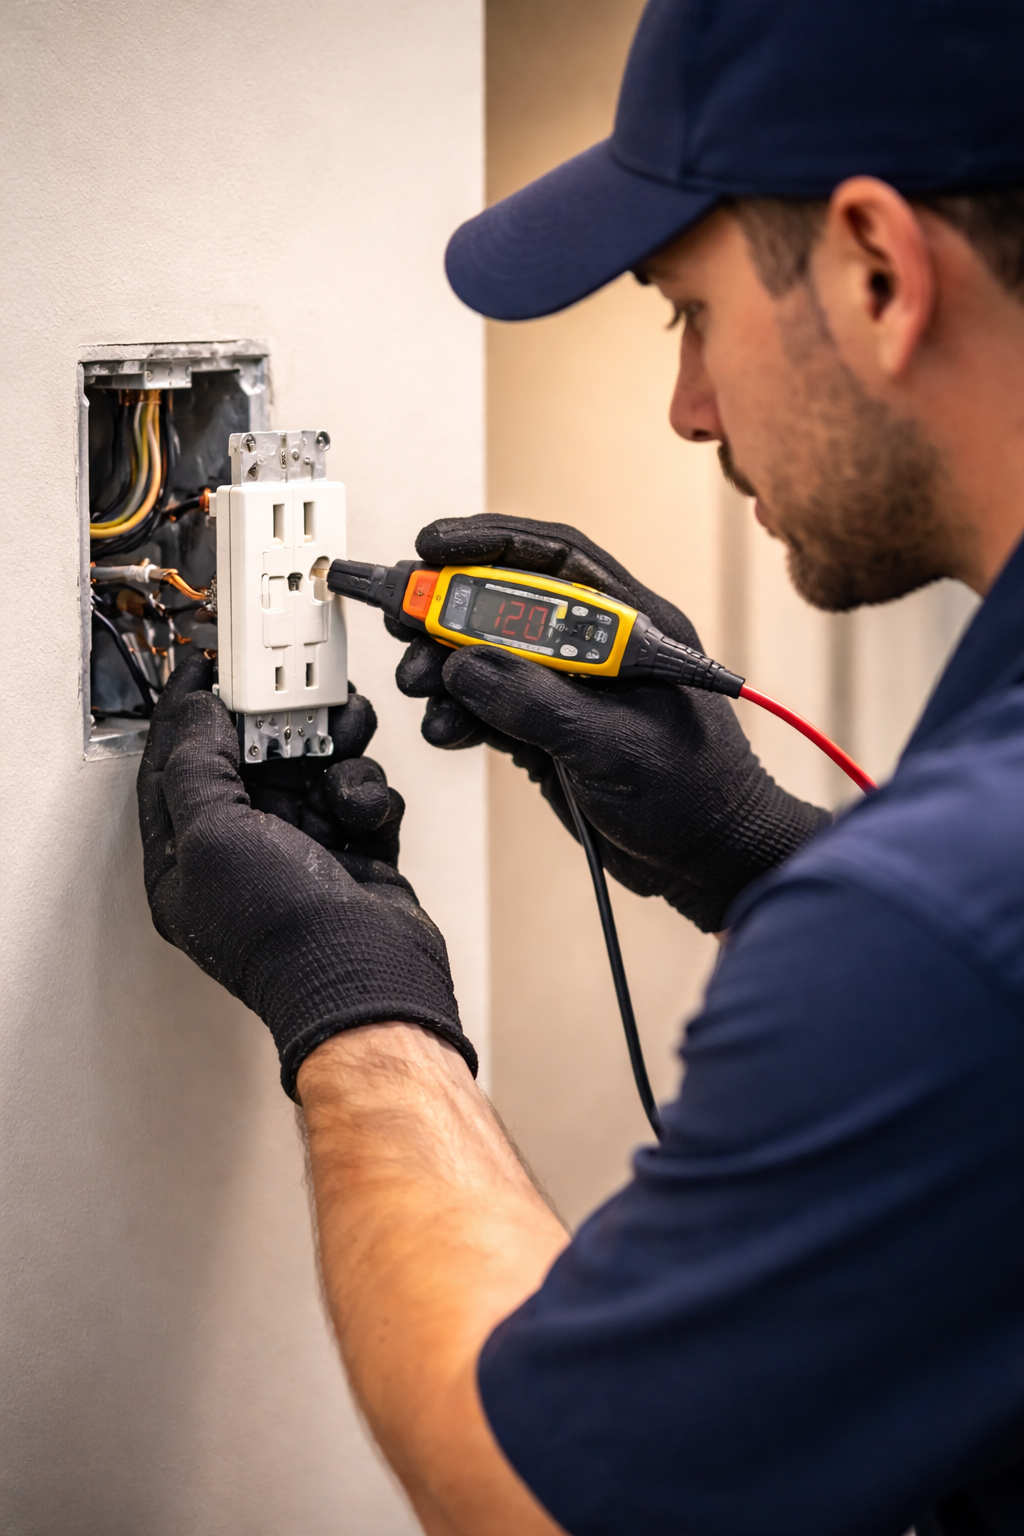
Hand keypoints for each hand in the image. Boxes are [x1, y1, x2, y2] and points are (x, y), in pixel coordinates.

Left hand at [137, 651, 475, 1096]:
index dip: (186, 709)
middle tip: (297, 690)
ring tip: (344, 739)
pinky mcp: (354, 855)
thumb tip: (194, 710)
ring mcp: (300, 854)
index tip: (205, 665)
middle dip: (278, 720)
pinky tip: (363, 810)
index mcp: (185, 860)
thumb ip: (196, 761)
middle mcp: (241, 856)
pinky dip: (366, 794)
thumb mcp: (211, 832)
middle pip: (251, 758)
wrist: (366, 975)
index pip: (172, 766)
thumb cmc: (282, 929)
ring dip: (332, 749)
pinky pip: (358, 796)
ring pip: (312, 768)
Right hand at [392, 514, 828, 932]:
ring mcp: (568, 691)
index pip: (553, 558)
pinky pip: (488, 707)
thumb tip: (467, 666)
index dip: (488, 543)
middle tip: (398, 614)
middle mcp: (594, 649)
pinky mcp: (548, 731)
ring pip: (488, 656)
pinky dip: (458, 714)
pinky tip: (443, 726)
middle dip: (446, 606)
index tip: (432, 546)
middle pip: (506, 604)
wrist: (707, 860)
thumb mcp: (614, 744)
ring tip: (416, 682)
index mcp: (630, 625)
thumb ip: (537, 703)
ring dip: (444, 666)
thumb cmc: (697, 794)